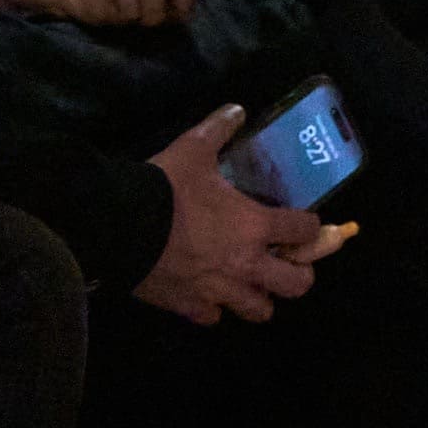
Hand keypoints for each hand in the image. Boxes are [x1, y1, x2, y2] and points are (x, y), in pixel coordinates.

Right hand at [135, 106, 346, 325]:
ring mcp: (219, 291)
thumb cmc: (165, 189)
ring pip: (259, 311)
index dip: (309, 227)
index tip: (301, 223)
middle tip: (283, 261)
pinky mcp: (189, 307)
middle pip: (297, 285)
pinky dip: (213, 308)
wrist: (118, 226)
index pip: (306, 231)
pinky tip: (206, 294)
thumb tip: (237, 109)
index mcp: (255, 226)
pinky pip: (213, 318)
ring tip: (248, 282)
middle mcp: (246, 264)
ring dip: (258, 297)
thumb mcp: (193, 149)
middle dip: (297, 274)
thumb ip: (219, 129)